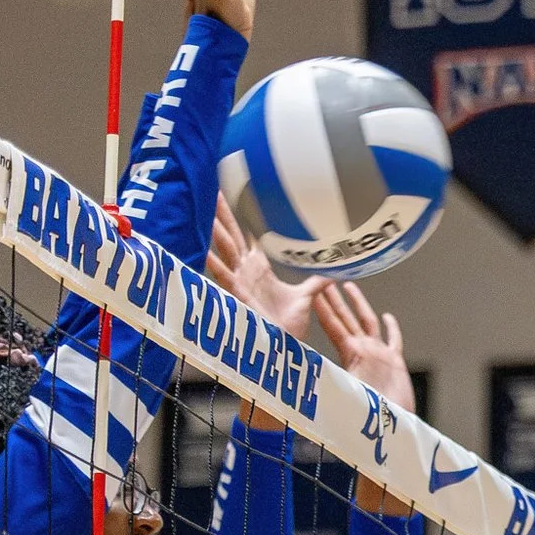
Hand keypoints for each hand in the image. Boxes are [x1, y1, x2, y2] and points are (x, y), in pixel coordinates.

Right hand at [207, 200, 318, 340]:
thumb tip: (334, 269)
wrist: (285, 348)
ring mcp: (239, 281)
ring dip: (212, 229)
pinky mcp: (237, 295)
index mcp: (259, 267)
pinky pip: (224, 276)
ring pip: (224, 248)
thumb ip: (317, 280)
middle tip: (207, 186)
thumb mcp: (306, 296)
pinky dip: (213, 263)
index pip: (244, 233)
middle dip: (220, 212)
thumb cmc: (289, 325)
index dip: (236, 213)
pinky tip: (202, 249)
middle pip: (230, 234)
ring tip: (200, 208)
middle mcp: (245, 270)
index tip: (226, 191)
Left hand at [315, 281, 413, 413]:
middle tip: (324, 278)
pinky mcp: (394, 362)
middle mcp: (363, 350)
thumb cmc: (371, 413)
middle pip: (346, 318)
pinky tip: (387, 316)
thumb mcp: (350, 393)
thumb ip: (335, 383)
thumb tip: (312, 378)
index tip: (312, 290)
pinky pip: (393, 340)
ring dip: (357, 304)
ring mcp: (378, 355)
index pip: (333, 325)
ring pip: (366, 322)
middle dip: (335, 299)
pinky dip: (391, 328)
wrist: (394, 426)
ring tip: (349, 285)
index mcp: (351, 354)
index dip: (323, 307)